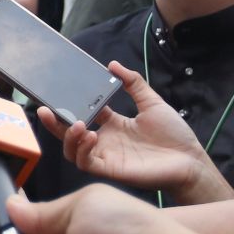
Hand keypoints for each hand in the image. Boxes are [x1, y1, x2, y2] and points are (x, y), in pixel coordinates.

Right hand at [37, 60, 233, 204]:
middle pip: (69, 133)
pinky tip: (92, 136)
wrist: (190, 160)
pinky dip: (82, 149)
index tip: (58, 94)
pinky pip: (85, 162)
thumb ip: (133, 83)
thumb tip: (113, 64)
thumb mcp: (151, 102)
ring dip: (68, 137)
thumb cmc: (174, 135)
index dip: (68, 105)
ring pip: (71, 150)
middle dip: (53, 123)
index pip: (82, 113)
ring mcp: (105, 155)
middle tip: (43, 110)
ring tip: (78, 124)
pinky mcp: (110, 170)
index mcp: (112, 125)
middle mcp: (104, 140)